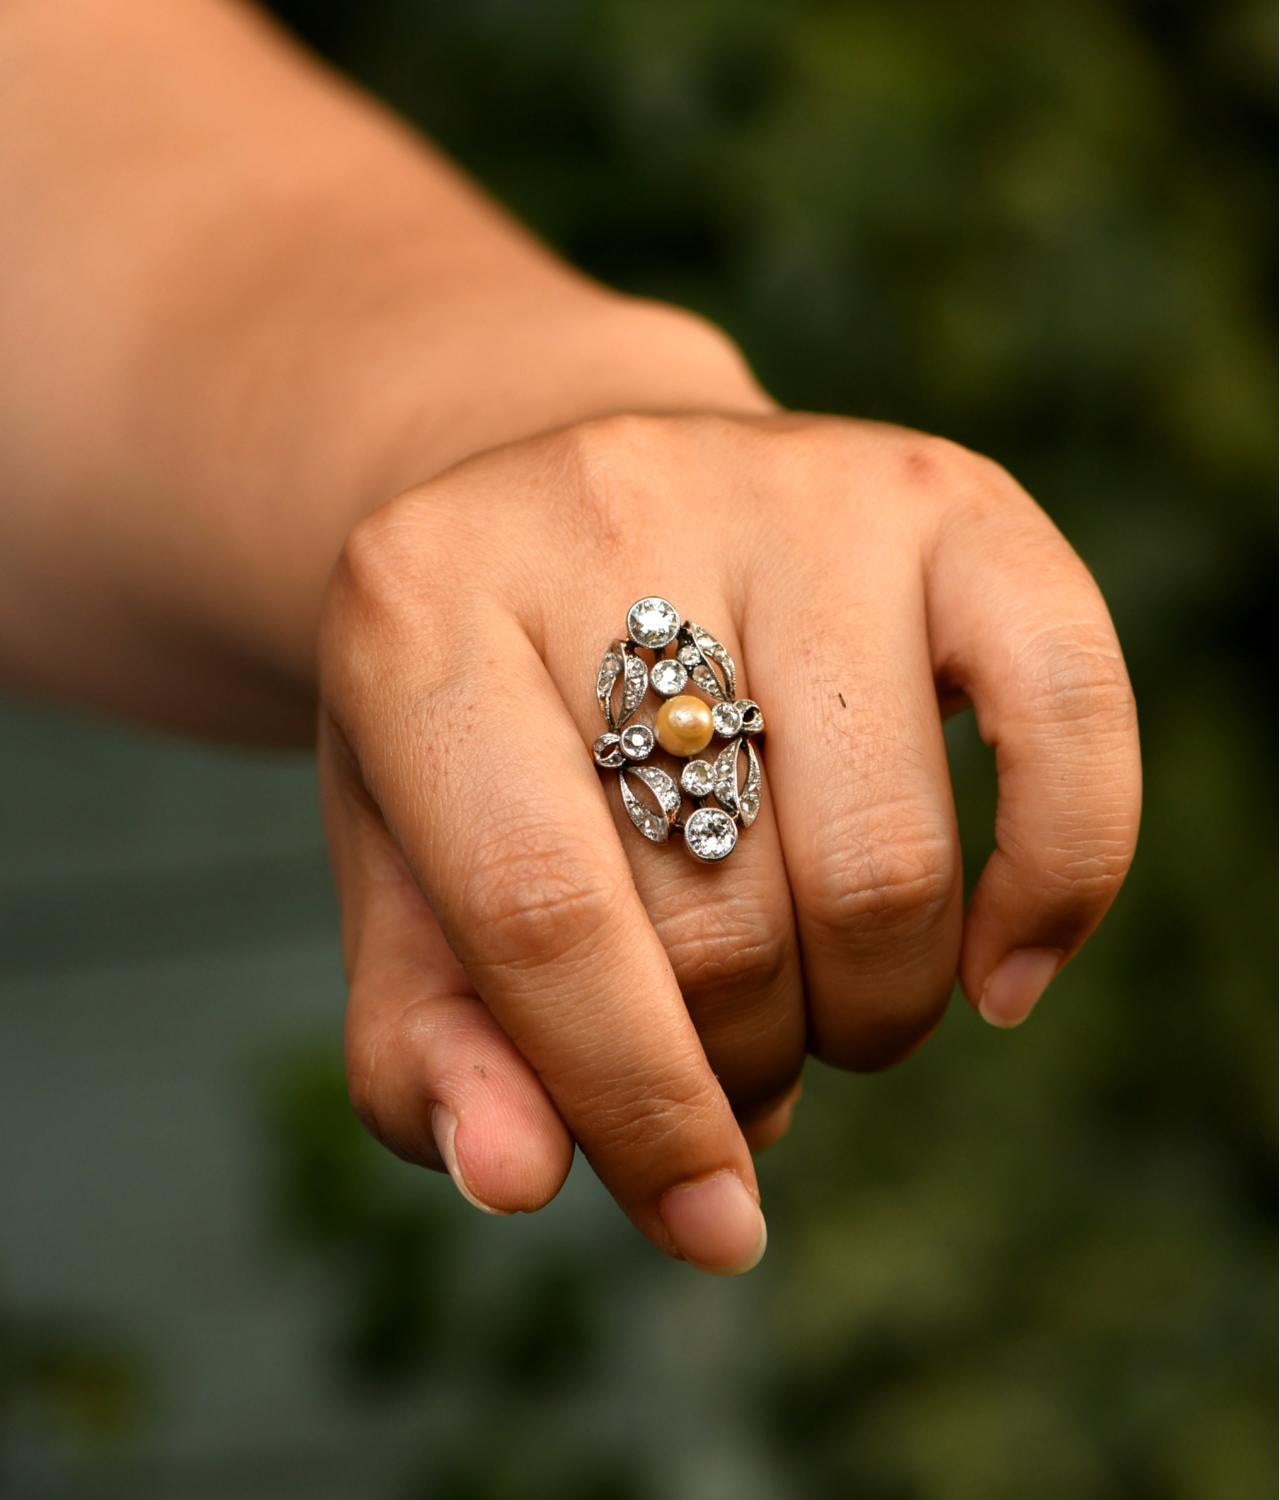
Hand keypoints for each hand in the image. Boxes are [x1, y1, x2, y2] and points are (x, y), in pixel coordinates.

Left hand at [317, 412, 1140, 1273]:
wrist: (573, 518)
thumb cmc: (491, 722)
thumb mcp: (406, 868)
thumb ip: (429, 1040)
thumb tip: (514, 1178)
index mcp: (416, 612)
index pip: (539, 915)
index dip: (633, 1104)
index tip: (704, 1218)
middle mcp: (606, 507)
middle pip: (720, 911)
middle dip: (744, 1059)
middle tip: (734, 1062)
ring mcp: (793, 489)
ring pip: (887, 860)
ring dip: (870, 1008)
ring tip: (819, 999)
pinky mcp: (946, 495)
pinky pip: (1070, 723)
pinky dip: (1059, 891)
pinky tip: (1000, 969)